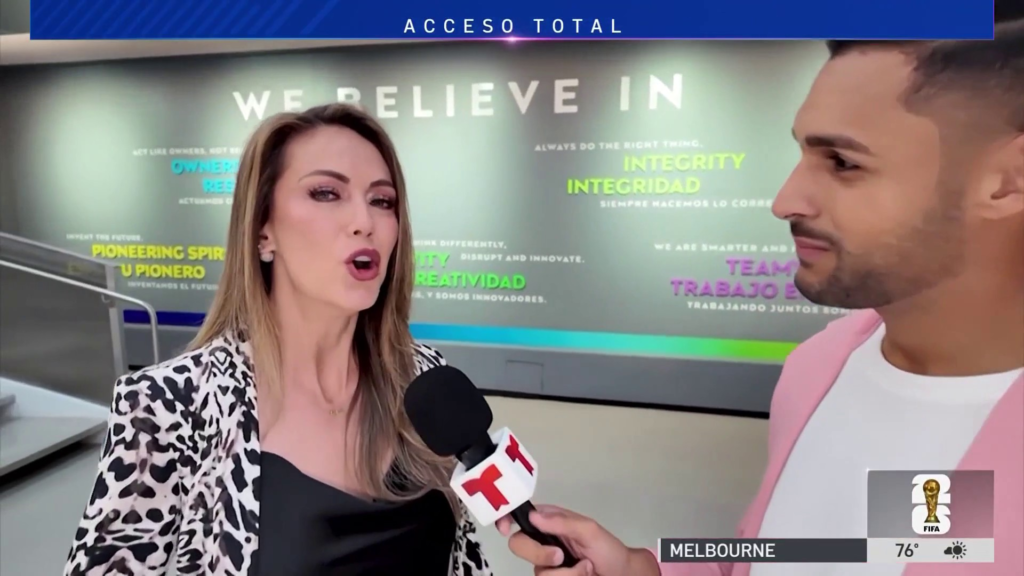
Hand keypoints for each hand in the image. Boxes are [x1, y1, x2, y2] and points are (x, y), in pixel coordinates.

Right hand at [496, 505, 658, 575]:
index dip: (506, 519)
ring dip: (566, 573)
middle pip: (518, 545)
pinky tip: (583, 575)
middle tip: (560, 557)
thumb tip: (533, 516)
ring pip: (538, 571)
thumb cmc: (608, 549)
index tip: (505, 529)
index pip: (520, 517)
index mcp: (549, 522)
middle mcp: (543, 541)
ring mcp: (547, 564)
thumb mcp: (588, 530)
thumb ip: (561, 522)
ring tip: (585, 569)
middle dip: (538, 553)